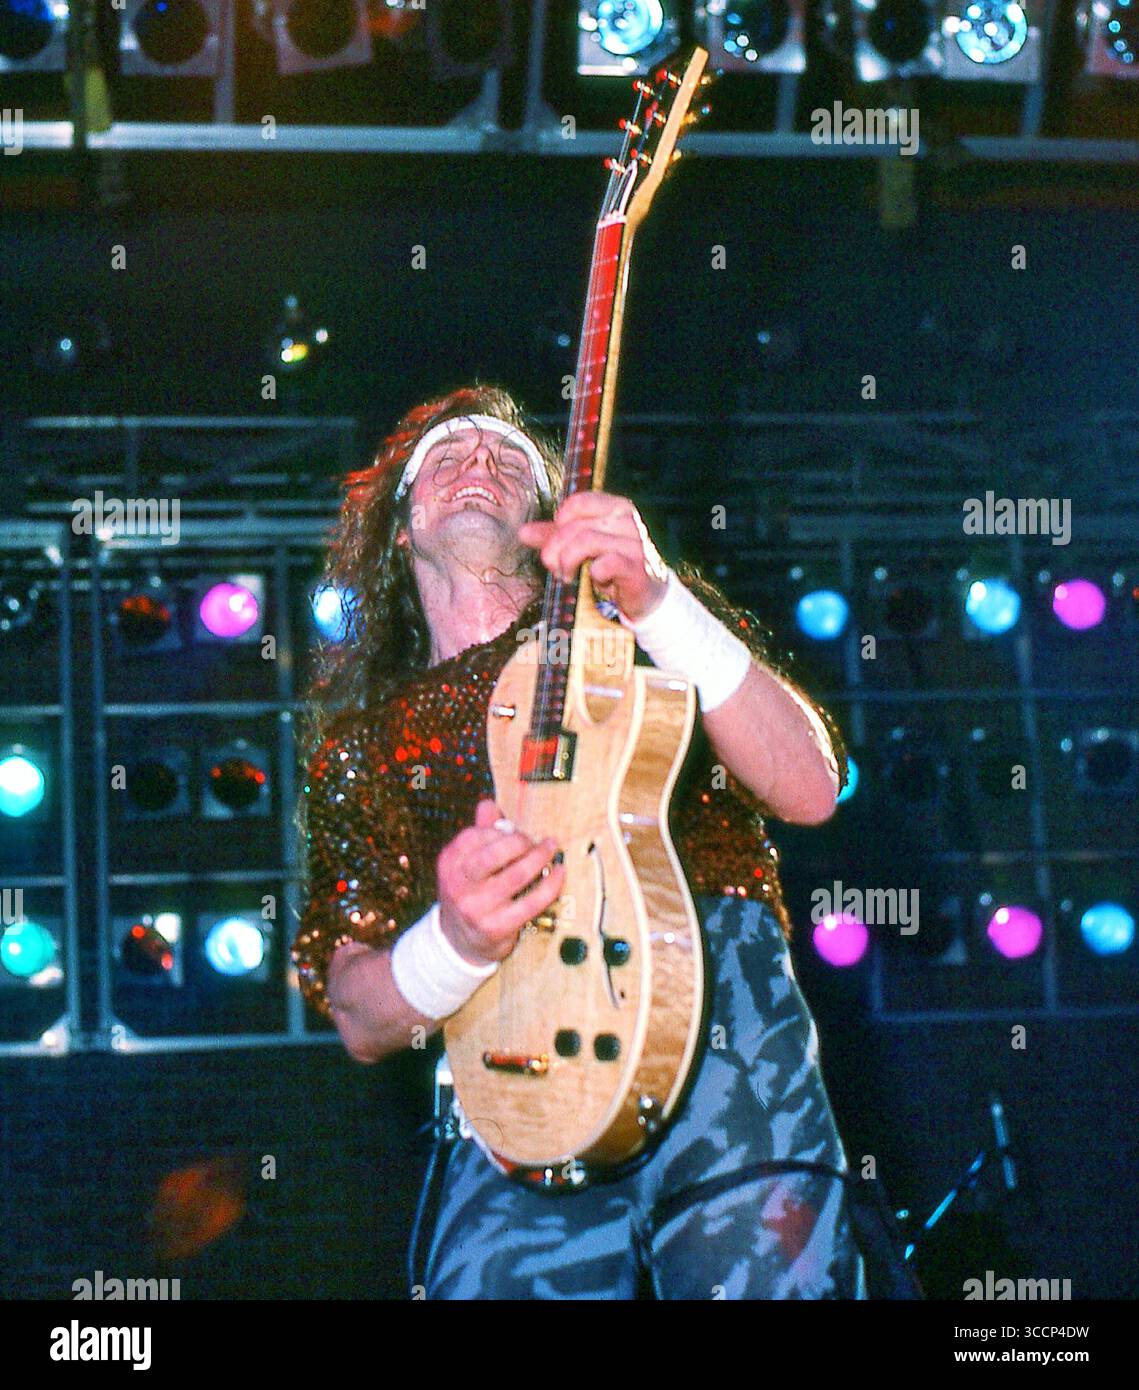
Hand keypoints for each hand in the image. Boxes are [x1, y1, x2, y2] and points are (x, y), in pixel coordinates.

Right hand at [436, 799, 565, 966]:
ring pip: (518, 875)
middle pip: (495, 853)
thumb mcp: (465, 863)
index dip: (501, 831)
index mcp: (449, 863)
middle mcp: (459, 885)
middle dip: (521, 842)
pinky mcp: (497, 927)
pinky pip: (532, 901)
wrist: (459, 941)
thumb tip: (488, 804)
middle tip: (535, 841)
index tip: (516, 832)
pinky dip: (551, 885)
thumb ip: (478, 832)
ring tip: (551, 848)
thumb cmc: (469, 892)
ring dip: (541, 858)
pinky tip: (559, 873)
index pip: (475, 836)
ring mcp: (477, 907)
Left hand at [517, 492, 668, 623]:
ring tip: (567, 576)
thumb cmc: (613, 566)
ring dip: (568, 562)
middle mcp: (628, 520)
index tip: (555, 544)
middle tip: (554, 568)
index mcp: (616, 507)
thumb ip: (556, 537)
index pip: (578, 503)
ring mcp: (635, 542)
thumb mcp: (583, 547)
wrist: (647, 596)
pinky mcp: (637, 567)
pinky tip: (595, 581)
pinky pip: (604, 564)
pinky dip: (593, 574)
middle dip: (555, 550)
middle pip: (576, 526)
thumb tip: (523, 532)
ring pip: (586, 542)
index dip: (559, 524)